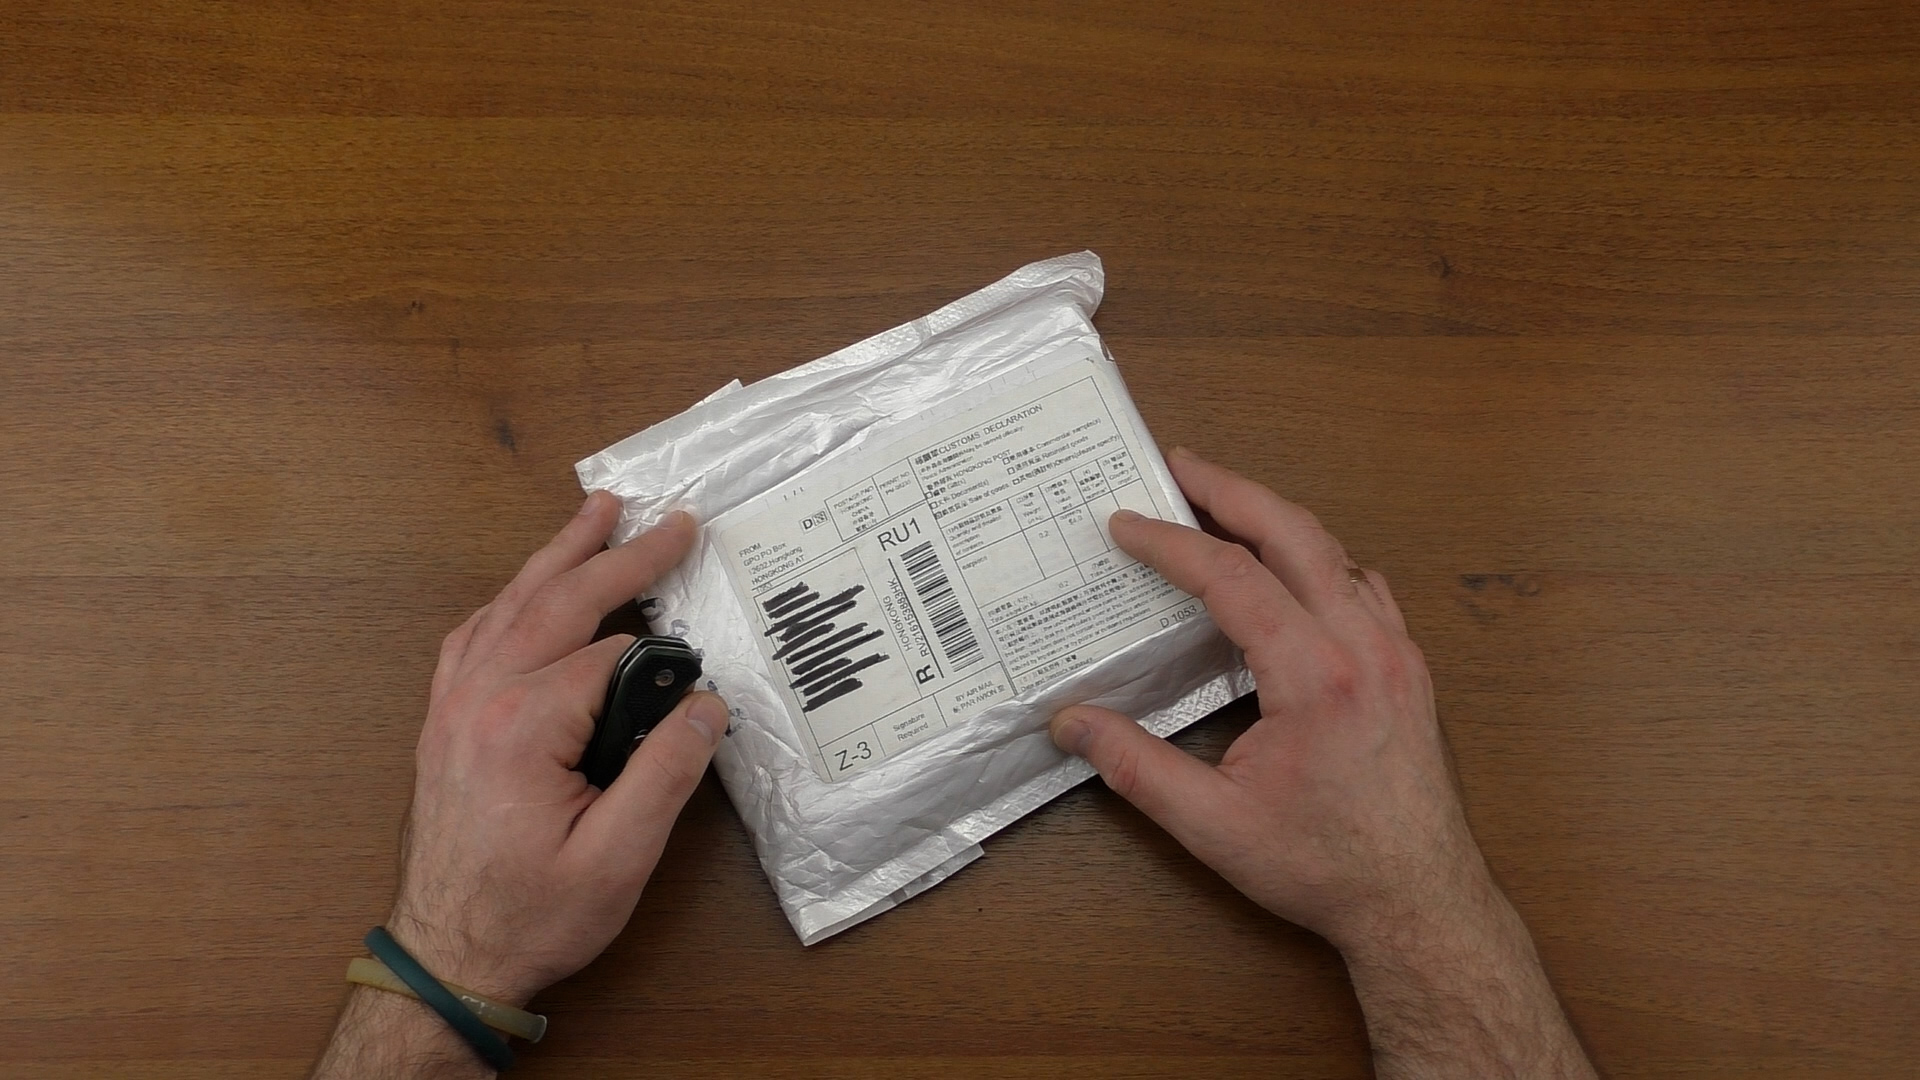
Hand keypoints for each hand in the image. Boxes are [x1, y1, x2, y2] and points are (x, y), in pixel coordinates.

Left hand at [390, 492, 726, 1005]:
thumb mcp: (618, 858)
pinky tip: (528, 589)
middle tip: (669, 519)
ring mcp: (453, 706)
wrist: (448, 958)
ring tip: (596, 512)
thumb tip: (705, 706)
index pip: (609, 655)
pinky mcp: (444, 722)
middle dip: (618, 554)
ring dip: (557, 555)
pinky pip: (473, 635)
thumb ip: (666, 774)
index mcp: (523, 726)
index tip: (701, 669)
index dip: (661, 654)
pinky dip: (508, 599)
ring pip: (509, 605)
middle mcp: (479, 699)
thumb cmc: (530, 916)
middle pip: (555, 601)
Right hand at [1053, 448, 1593, 1077]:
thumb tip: (1072, 724)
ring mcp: (1396, 651)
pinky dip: (1318, 558)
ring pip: (1334, 551)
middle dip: (1229, 489)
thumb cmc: (1328, 867)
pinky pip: (1363, 584)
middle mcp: (1365, 645)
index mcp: (1316, 674)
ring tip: (1221, 504)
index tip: (1124, 523)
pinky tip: (1291, 569)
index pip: (1232, 576)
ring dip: (1275, 519)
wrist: (1419, 904)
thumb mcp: (1214, 825)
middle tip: (1178, 465)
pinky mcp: (1409, 668)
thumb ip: (1136, 768)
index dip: (1171, 543)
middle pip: (1293, 531)